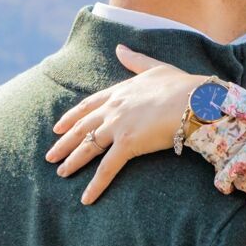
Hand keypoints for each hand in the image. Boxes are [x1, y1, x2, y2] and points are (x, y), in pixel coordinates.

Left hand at [46, 44, 206, 203]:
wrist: (195, 99)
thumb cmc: (182, 84)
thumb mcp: (156, 68)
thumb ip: (135, 60)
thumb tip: (119, 47)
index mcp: (119, 92)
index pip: (88, 106)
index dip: (71, 117)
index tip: (57, 127)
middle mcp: (113, 109)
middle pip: (81, 128)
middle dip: (64, 143)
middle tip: (50, 156)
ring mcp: (118, 126)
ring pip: (88, 147)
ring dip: (73, 162)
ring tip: (61, 174)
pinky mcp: (127, 144)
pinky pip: (107, 168)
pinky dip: (95, 185)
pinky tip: (86, 198)